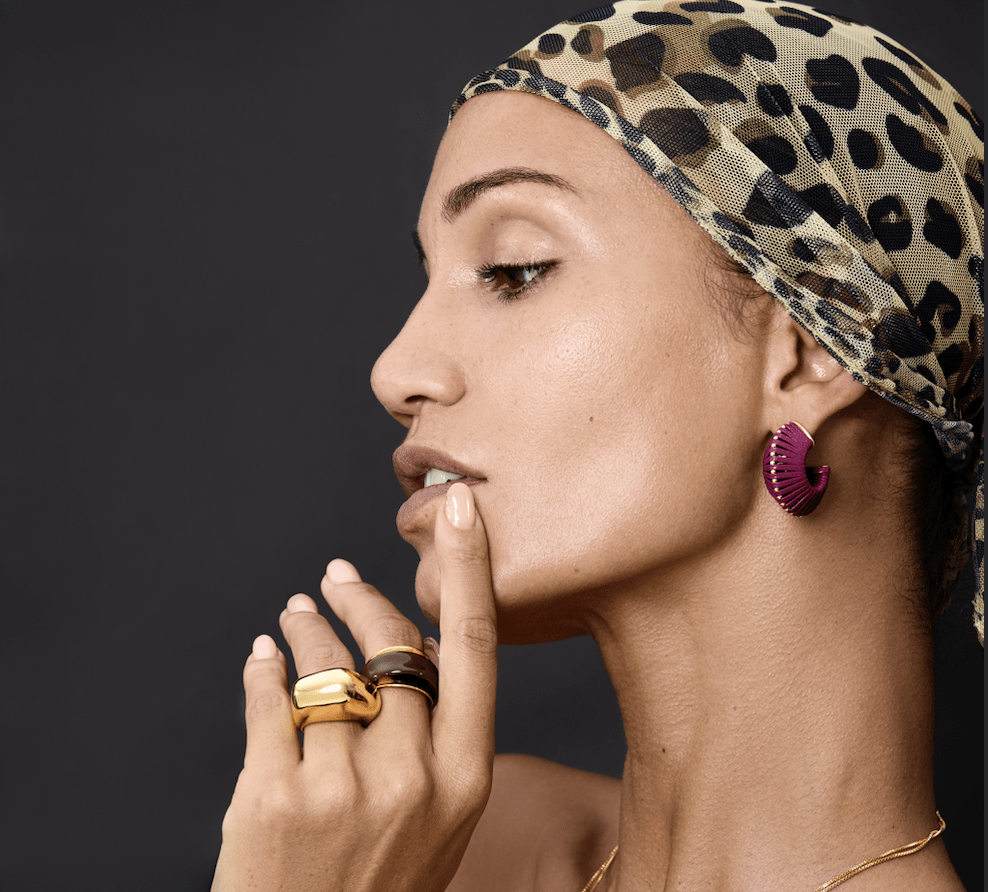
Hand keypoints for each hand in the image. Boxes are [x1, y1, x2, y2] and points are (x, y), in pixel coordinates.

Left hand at [212, 482, 496, 891]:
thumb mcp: (441, 818)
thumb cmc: (382, 884)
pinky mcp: (270, 797)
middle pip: (392, 645)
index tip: (462, 510)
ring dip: (305, 628)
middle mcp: (411, 777)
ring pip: (325, 665)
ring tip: (293, 615)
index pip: (475, 648)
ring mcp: (339, 788)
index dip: (470, 569)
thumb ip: (439, 735)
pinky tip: (262, 658)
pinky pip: (268, 699)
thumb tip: (417, 643)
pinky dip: (262, 668)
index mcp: (466, 777)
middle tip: (336, 578)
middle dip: (360, 599)